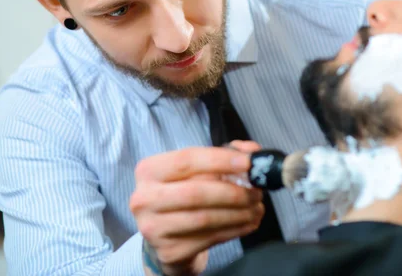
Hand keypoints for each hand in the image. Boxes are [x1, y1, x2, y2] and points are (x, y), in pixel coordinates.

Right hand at [131, 142, 264, 275]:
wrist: (166, 236)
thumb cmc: (184, 194)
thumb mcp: (198, 170)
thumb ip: (224, 155)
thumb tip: (252, 151)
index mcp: (149, 170)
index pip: (187, 160)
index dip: (220, 160)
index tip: (248, 163)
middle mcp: (144, 198)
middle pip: (196, 192)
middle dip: (233, 191)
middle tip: (257, 191)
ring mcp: (153, 228)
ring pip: (205, 218)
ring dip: (239, 212)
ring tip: (256, 207)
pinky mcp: (169, 251)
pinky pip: (210, 238)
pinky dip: (235, 229)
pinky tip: (248, 222)